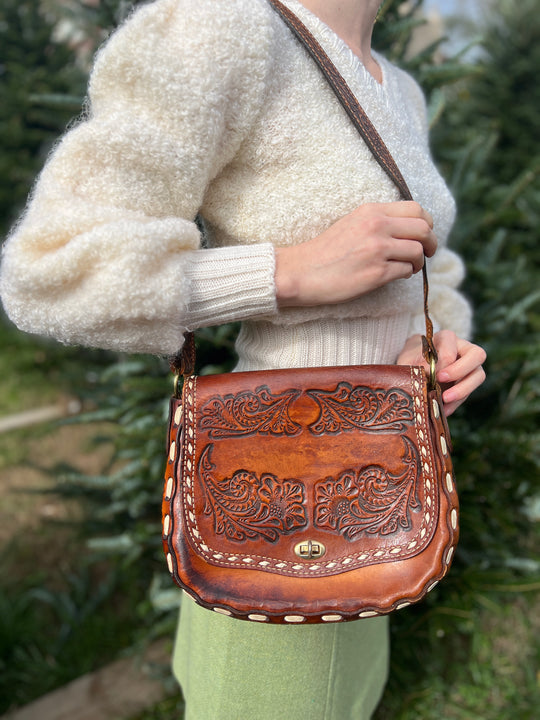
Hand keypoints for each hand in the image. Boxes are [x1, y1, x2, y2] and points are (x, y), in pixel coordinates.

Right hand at [275, 201, 436, 306]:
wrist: (302, 272)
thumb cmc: (325, 251)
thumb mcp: (351, 223)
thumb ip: (377, 221)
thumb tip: (407, 229)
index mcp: (371, 211)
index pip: (416, 209)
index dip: (427, 223)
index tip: (424, 234)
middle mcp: (377, 226)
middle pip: (424, 229)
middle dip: (431, 243)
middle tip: (428, 253)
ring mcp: (378, 250)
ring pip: (418, 252)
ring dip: (419, 262)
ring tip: (410, 267)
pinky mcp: (377, 274)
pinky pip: (406, 271)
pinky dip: (405, 274)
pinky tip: (394, 275)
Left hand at [397, 330, 486, 415]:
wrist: (413, 368)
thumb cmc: (411, 359)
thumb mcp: (408, 360)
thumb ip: (417, 364)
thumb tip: (428, 373)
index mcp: (447, 338)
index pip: (452, 344)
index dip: (445, 359)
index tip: (434, 373)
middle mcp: (463, 349)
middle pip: (477, 355)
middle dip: (460, 370)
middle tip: (441, 380)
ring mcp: (469, 367)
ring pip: (478, 375)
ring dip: (462, 390)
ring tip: (444, 400)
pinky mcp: (467, 383)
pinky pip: (470, 393)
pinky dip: (456, 403)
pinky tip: (443, 409)